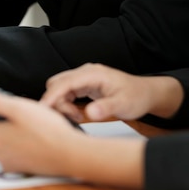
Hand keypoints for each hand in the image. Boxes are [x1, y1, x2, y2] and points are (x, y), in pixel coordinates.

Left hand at [0, 84, 85, 176]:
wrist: (72, 155)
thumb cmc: (48, 131)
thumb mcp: (17, 108)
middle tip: (4, 103)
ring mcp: (10, 161)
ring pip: (0, 138)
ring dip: (5, 127)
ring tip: (22, 117)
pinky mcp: (21, 165)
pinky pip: (12, 148)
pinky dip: (15, 139)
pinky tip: (30, 133)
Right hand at [42, 63, 183, 121]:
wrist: (145, 93)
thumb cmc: (136, 97)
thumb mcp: (124, 105)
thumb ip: (106, 108)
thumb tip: (90, 113)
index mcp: (93, 73)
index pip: (64, 82)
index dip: (52, 96)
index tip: (43, 109)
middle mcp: (85, 72)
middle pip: (57, 83)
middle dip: (56, 101)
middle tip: (71, 117)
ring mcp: (83, 77)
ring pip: (59, 88)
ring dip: (62, 104)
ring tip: (78, 117)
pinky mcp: (82, 84)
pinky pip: (65, 92)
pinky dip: (66, 104)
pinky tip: (78, 113)